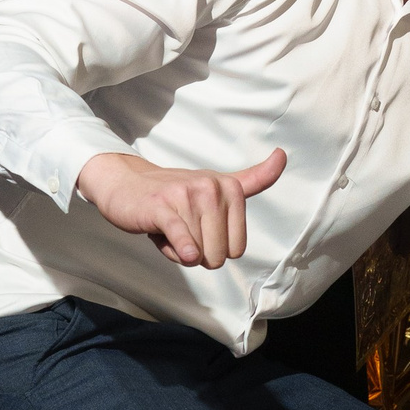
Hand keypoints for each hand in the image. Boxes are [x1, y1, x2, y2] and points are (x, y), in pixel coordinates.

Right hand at [76, 147, 286, 267]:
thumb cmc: (174, 194)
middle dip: (197, 253)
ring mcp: (187, 196)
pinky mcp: (163, 208)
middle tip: (181, 230)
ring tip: (167, 228)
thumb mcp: (217, 185)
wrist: (126, 185)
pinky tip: (182, 252)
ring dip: (177, 251)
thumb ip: (253, 178)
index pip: (236, 247)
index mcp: (229, 187)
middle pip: (218, 254)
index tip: (201, 230)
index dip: (214, 249)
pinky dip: (183, 251)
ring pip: (197, 254)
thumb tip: (283, 155)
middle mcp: (211, 188)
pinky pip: (183, 239)